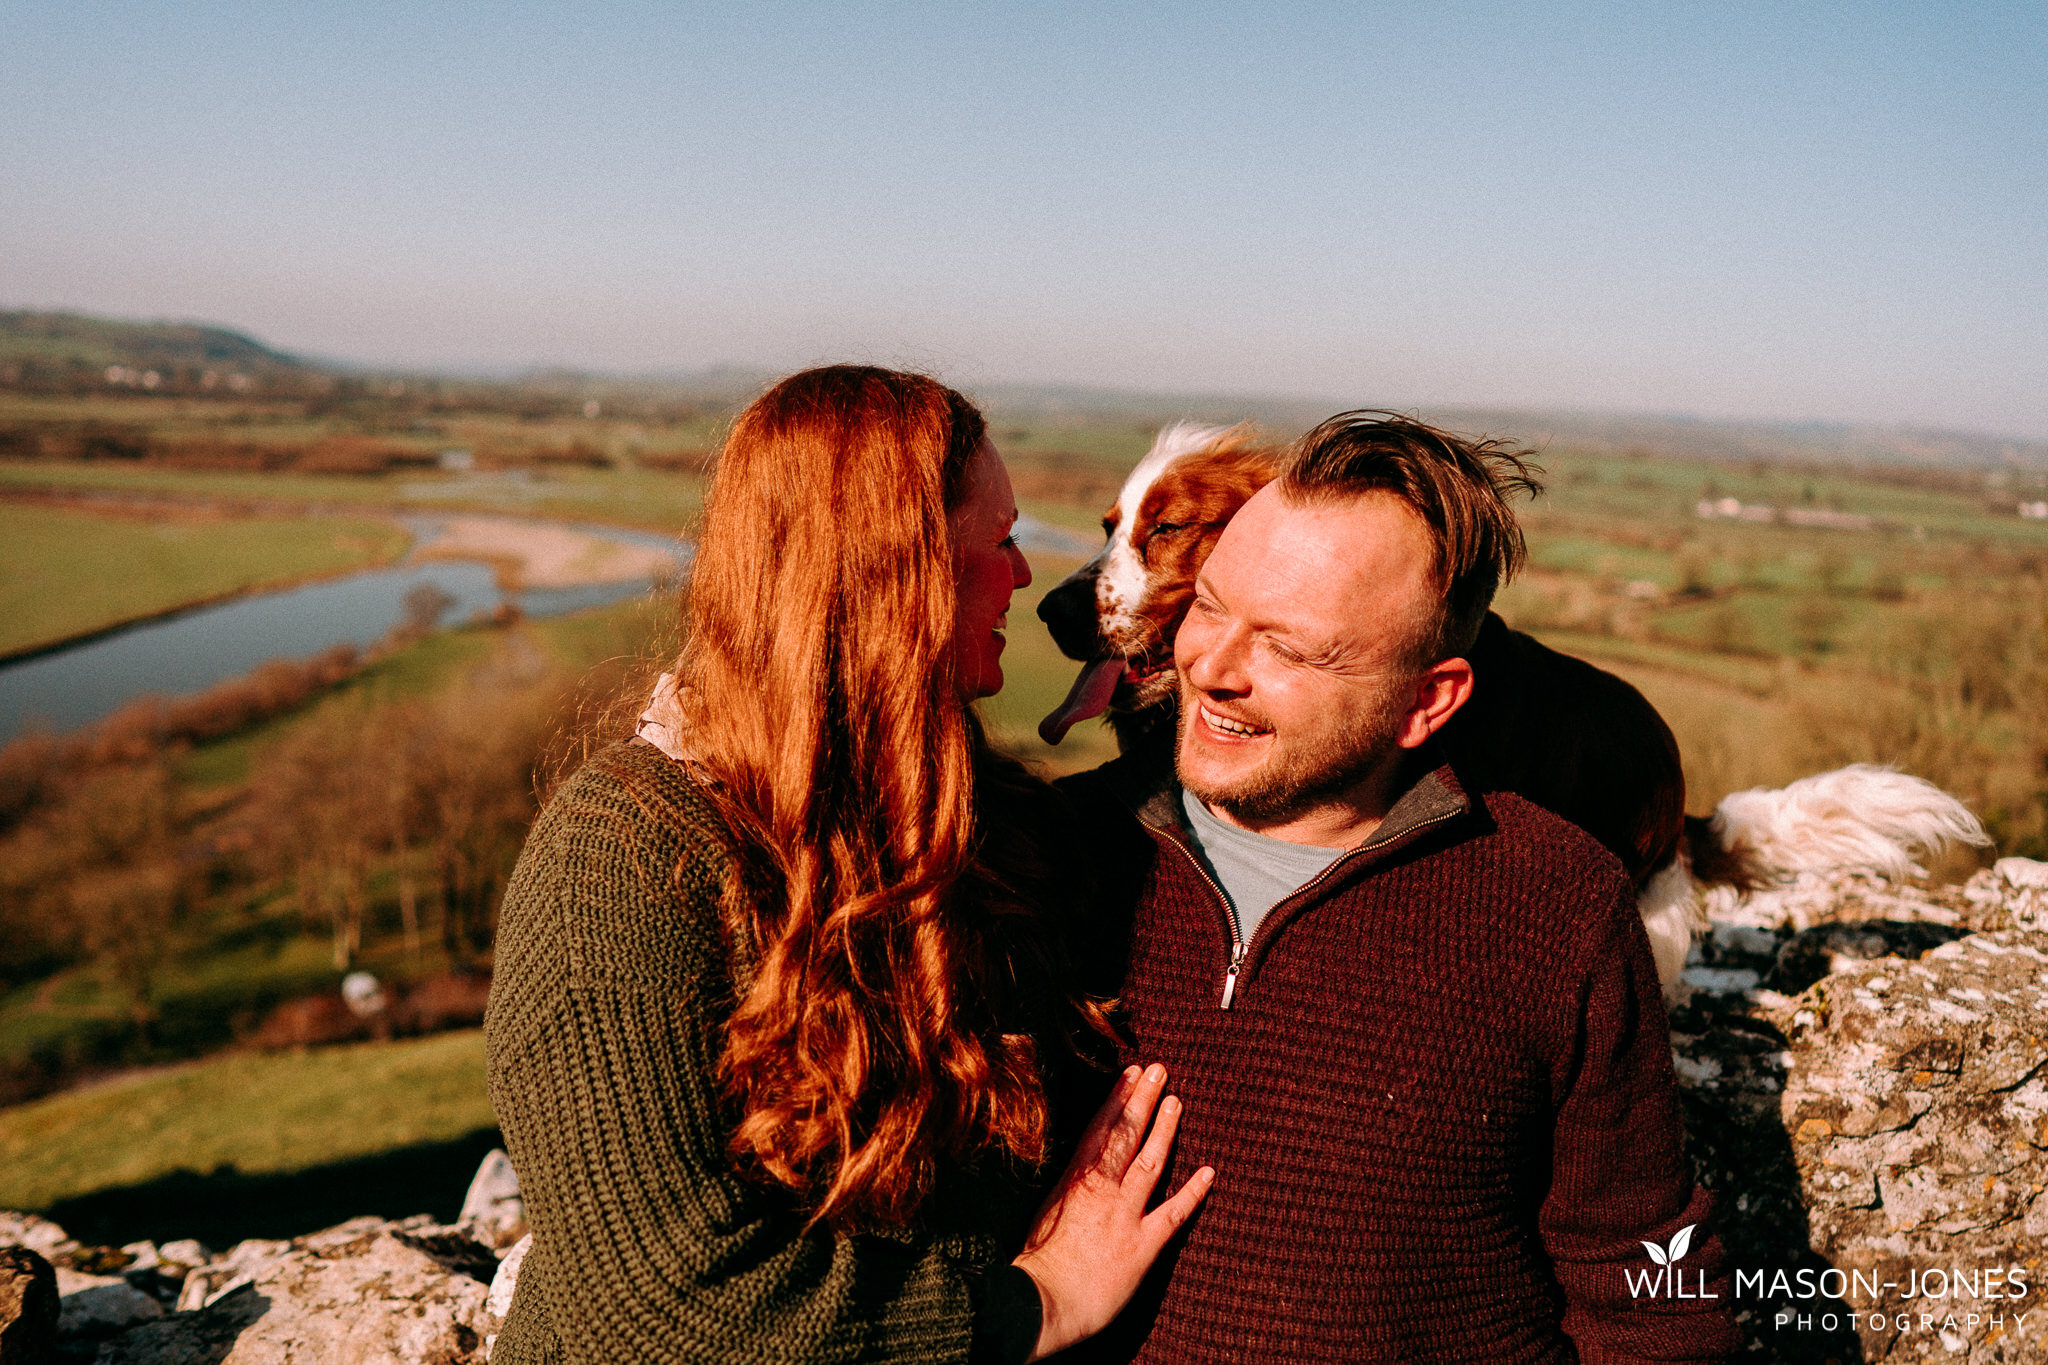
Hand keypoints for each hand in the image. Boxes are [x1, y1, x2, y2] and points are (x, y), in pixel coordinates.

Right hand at [1012, 1063, 1213, 1359]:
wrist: (1044, 1299)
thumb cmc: (1037, 1262)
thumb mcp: (1045, 1212)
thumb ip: (1067, 1189)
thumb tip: (1076, 1171)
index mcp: (1075, 1180)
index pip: (1100, 1129)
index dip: (1118, 1099)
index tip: (1130, 1074)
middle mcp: (1103, 1190)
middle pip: (1126, 1135)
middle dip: (1143, 1100)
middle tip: (1159, 1070)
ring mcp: (1126, 1215)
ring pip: (1151, 1162)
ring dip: (1165, 1130)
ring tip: (1177, 1101)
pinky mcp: (1143, 1245)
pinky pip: (1173, 1214)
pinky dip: (1193, 1194)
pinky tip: (1209, 1173)